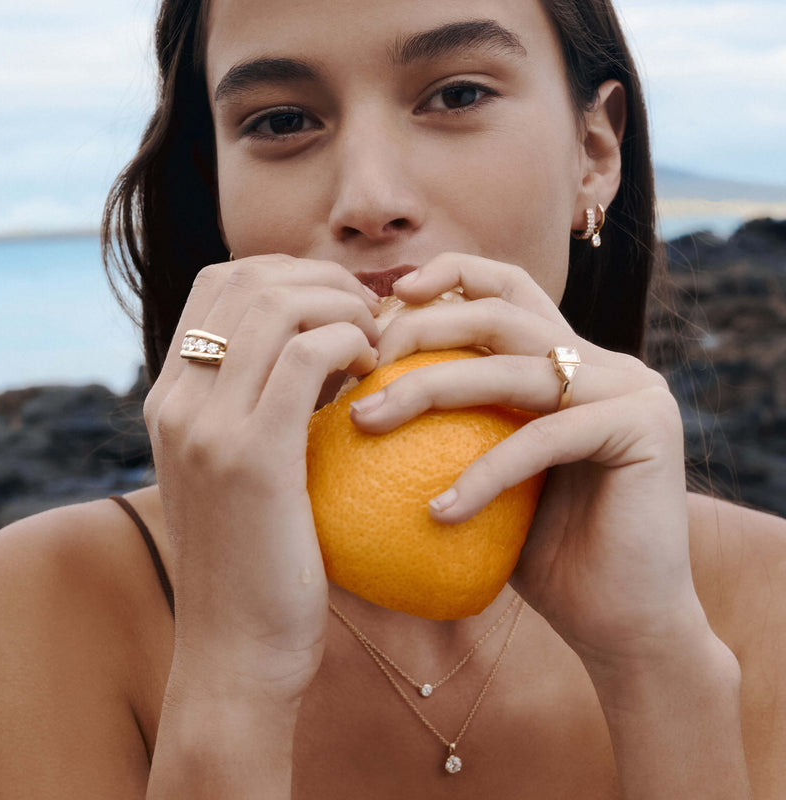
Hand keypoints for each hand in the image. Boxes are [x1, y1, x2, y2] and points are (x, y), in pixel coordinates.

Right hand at [143, 254, 379, 697]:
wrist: (237, 651)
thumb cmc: (257, 562)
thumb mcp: (243, 472)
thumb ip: (260, 409)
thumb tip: (321, 353)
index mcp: (170, 398)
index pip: (220, 284)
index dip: (288, 273)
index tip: (339, 304)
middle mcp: (175, 401)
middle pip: (247, 278)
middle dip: (321, 278)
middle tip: (369, 314)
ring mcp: (204, 425)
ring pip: (277, 304)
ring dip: (341, 306)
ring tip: (375, 342)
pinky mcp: (249, 457)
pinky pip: (305, 356)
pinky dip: (349, 343)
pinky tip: (374, 371)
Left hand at [350, 252, 709, 668]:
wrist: (621, 624)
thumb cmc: (540, 555)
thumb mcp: (485, 478)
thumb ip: (451, 432)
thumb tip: (360, 407)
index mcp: (570, 362)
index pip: (509, 289)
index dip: (450, 278)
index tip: (387, 302)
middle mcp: (604, 363)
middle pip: (500, 315)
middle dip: (421, 330)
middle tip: (363, 372)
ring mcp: (630, 389)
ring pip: (513, 369)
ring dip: (430, 389)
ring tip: (368, 422)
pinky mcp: (644, 427)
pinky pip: (542, 437)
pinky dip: (485, 474)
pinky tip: (438, 513)